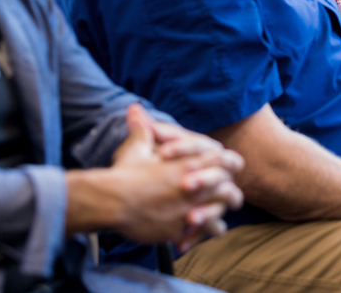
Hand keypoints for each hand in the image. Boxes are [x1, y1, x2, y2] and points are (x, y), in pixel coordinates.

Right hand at [74, 104, 243, 251]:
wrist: (111, 201)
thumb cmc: (124, 172)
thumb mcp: (137, 147)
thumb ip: (144, 129)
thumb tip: (134, 108)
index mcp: (189, 163)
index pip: (224, 160)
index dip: (229, 164)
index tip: (229, 168)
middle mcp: (195, 186)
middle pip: (229, 188)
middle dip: (229, 192)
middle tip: (228, 195)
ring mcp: (190, 209)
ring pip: (221, 211)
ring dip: (220, 213)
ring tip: (219, 217)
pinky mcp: (181, 229)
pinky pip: (205, 231)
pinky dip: (207, 231)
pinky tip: (206, 232)